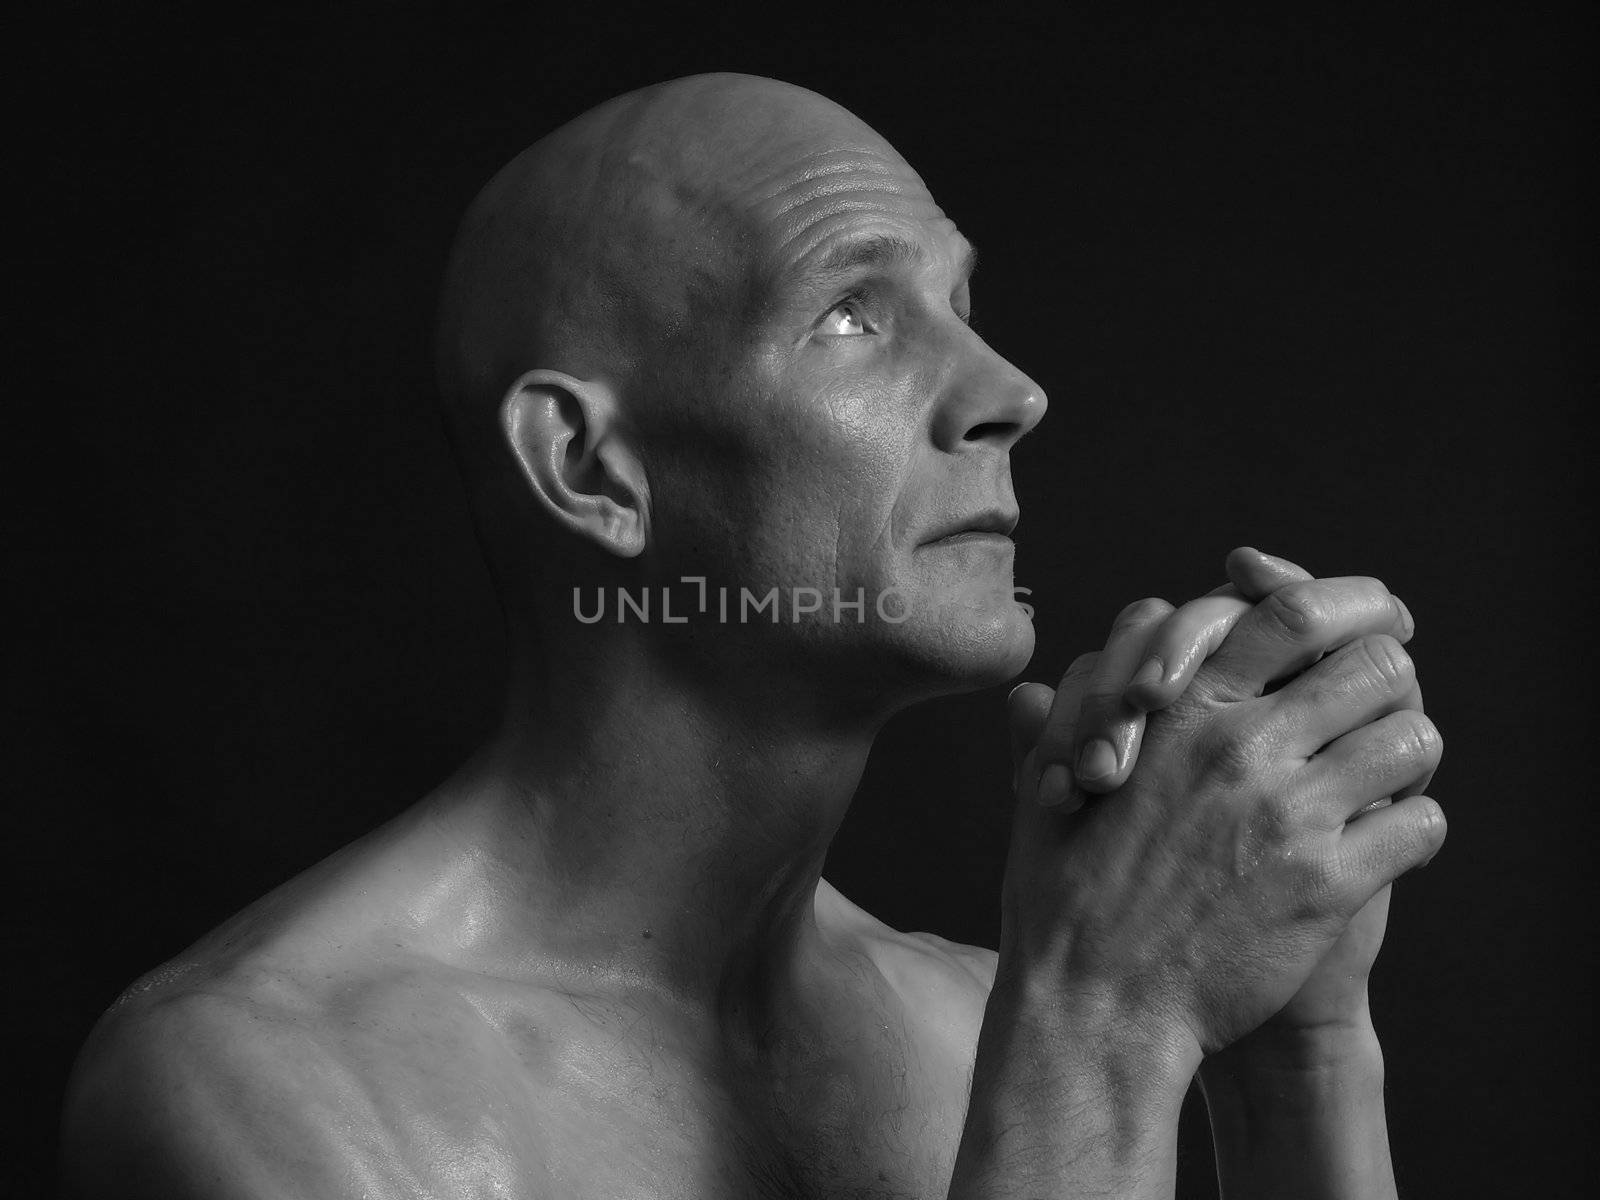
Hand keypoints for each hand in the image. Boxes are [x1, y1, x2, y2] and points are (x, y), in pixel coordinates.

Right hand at [997, 556, 1444, 1057]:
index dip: (1342, 605)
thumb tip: (1030, 694)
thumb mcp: (1039, 796)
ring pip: (1411, 736)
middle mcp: (1241, 746)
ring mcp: (1290, 813)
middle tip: (1375, 707)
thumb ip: (1051, 730)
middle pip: (1374, 662)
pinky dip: (1413, 829)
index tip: (1360, 623)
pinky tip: (1383, 846)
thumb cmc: (1060, 902)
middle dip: (1385, 678)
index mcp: (1180, 712)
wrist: (1096, 1007)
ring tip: (1384, 778)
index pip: (1287, 610)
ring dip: (1406, 752)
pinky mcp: (1328, 884)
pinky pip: (1419, 822)